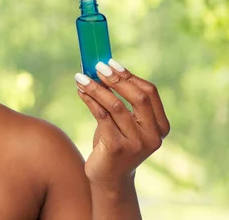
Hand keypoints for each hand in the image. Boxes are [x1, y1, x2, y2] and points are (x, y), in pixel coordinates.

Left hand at [74, 59, 170, 190]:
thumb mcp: (124, 123)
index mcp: (160, 126)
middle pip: (137, 98)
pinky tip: (80, 91)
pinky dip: (90, 100)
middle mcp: (152, 135)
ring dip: (96, 88)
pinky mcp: (116, 148)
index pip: (149, 93)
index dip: (129, 76)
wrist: (108, 178)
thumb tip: (102, 69)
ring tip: (80, 77)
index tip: (111, 63)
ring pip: (115, 106)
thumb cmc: (114, 143)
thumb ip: (121, 101)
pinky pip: (101, 116)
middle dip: (115, 79)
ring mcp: (136, 143)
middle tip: (97, 66)